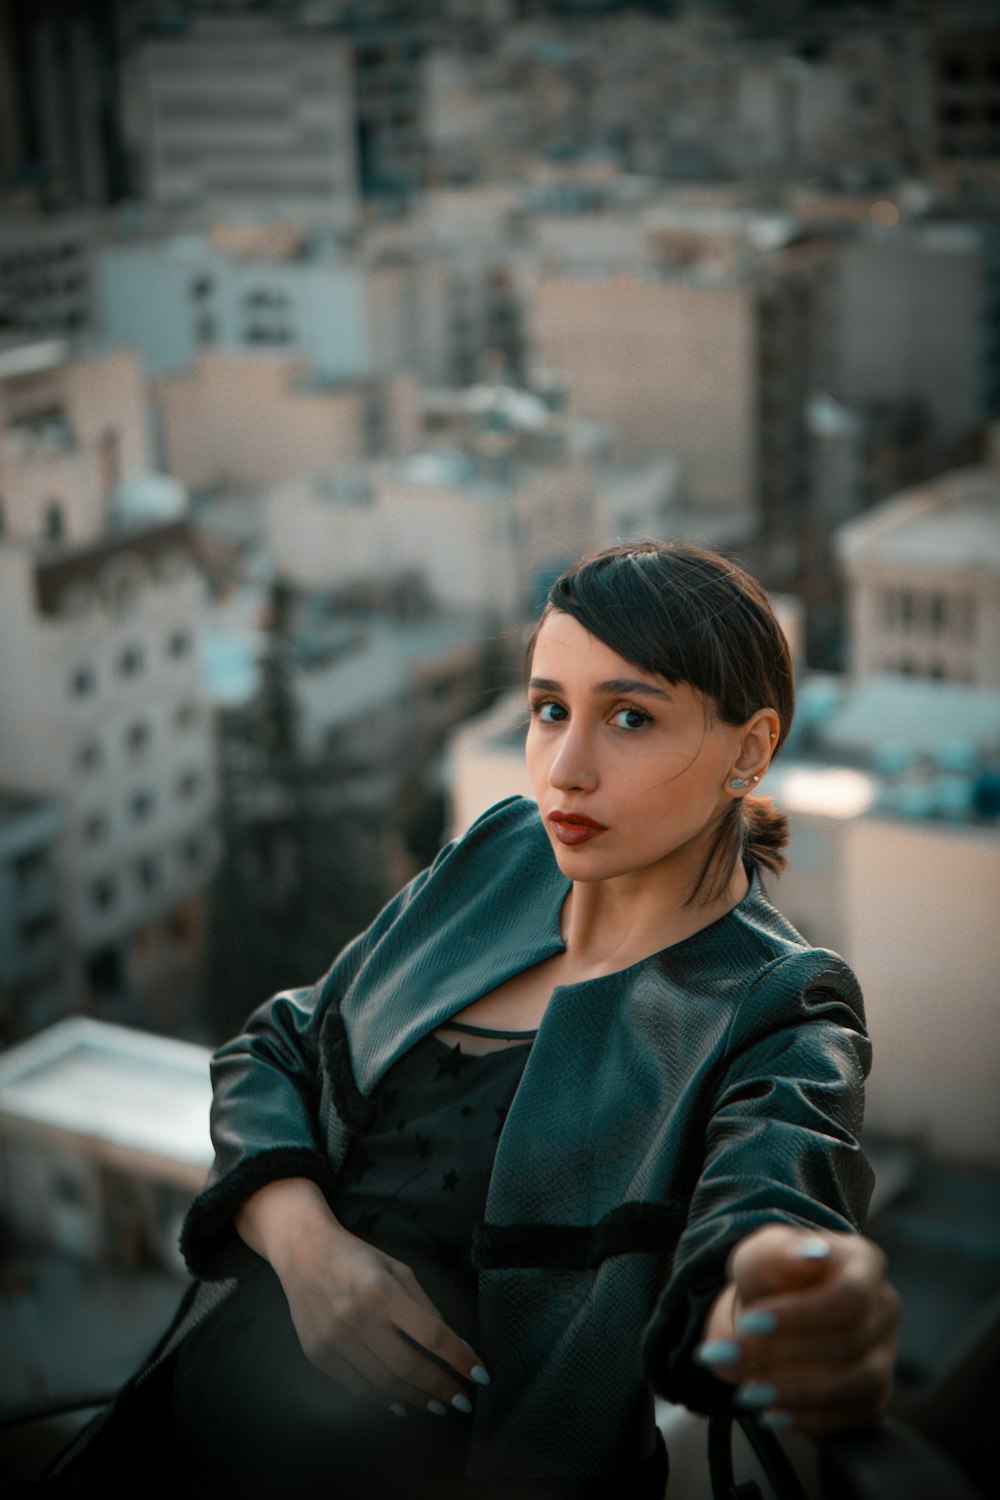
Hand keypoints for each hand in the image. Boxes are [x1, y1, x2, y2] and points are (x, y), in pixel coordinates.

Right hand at [236, 1178, 489, 1417]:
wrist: (304, 1253)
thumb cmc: (359, 1259)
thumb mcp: (398, 1269)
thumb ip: (425, 1307)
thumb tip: (455, 1346)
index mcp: (382, 1290)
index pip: (432, 1334)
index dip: (460, 1360)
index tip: (480, 1376)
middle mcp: (357, 1318)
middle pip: (409, 1367)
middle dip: (441, 1388)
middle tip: (462, 1401)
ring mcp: (335, 1340)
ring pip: (384, 1384)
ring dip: (416, 1399)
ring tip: (437, 1404)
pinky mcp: (319, 1356)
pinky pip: (357, 1388)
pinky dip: (383, 1401)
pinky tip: (402, 1404)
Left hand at [695, 1223, 899, 1434]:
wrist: (770, 1312)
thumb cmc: (771, 1277)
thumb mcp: (760, 1255)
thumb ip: (778, 1251)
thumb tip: (811, 1253)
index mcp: (864, 1262)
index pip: (850, 1295)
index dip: (801, 1315)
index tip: (749, 1322)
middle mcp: (884, 1307)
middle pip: (849, 1341)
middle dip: (785, 1354)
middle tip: (730, 1356)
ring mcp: (885, 1353)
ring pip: (860, 1385)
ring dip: (800, 1393)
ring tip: (751, 1392)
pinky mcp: (875, 1394)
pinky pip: (856, 1416)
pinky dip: (813, 1419)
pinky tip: (774, 1412)